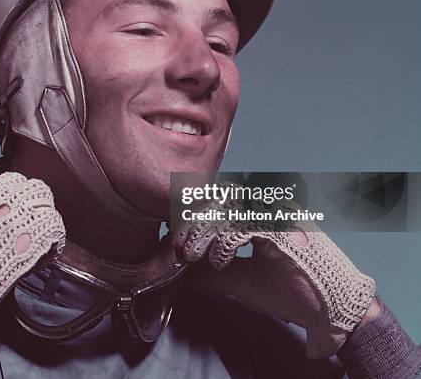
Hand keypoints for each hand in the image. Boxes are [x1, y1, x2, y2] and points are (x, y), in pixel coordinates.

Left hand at [175, 212, 374, 357]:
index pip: (221, 200)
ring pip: (227, 209)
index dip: (195, 215)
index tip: (177, 238)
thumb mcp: (243, 280)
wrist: (332, 311)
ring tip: (193, 256)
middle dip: (194, 223)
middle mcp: (271, 208)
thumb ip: (214, 273)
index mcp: (263, 214)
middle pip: (220, 199)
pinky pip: (242, 226)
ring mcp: (279, 216)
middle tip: (180, 247)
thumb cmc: (295, 292)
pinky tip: (221, 263)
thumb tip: (184, 271)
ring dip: (204, 232)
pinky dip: (223, 245)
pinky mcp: (283, 231)